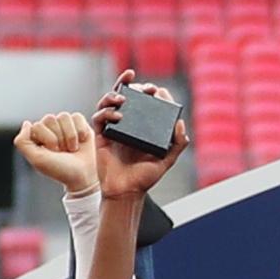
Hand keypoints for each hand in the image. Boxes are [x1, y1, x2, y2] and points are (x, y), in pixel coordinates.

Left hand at [14, 110, 99, 195]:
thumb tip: (27, 123)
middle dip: (59, 138)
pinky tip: (81, 141)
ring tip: (72, 148)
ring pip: (64, 116)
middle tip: (62, 152)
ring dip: (70, 136)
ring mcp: (64, 125)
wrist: (82, 176)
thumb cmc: (60, 169)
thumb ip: (22, 142)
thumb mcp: (37, 159)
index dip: (47, 140)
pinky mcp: (79, 124)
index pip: (38, 126)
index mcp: (37, 135)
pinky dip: (81, 131)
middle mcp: (49, 128)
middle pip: (50, 119)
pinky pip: (77, 117)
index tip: (52, 153)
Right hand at [91, 70, 189, 198]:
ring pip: (109, 101)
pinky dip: (106, 112)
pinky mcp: (101, 135)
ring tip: (124, 97)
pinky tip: (117, 116)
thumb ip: (176, 144)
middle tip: (144, 88)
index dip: (152, 93)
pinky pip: (99, 117)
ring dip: (115, 94)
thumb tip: (180, 123)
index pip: (146, 103)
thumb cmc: (144, 178)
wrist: (125, 192)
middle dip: (134, 86)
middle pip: (127, 96)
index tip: (157, 91)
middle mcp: (128, 124)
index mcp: (143, 127)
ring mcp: (113, 128)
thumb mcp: (166, 161)